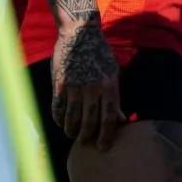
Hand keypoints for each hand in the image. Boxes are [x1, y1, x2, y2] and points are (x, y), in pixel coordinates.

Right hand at [51, 17, 125, 151]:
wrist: (80, 34)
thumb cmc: (99, 54)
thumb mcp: (113, 73)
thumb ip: (115, 97)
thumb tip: (122, 120)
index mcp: (110, 85)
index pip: (109, 118)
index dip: (106, 136)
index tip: (103, 147)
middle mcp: (93, 88)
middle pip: (89, 122)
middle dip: (87, 137)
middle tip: (86, 143)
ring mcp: (75, 87)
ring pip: (72, 119)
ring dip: (72, 131)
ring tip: (73, 135)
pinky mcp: (60, 84)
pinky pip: (58, 109)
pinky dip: (60, 120)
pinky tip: (62, 123)